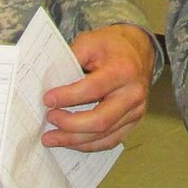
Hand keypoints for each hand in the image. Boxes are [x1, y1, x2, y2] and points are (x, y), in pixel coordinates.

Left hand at [41, 23, 153, 152]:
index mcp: (123, 71)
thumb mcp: (90, 41)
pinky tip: (70, 141)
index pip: (93, 89)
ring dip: (74, 140)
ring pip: (104, 135)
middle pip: (100, 120)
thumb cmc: (112, 46)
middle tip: (49, 120)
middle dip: (70, 125)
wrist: (140, 51)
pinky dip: (88, 145)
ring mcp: (136, 111)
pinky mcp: (133, 121)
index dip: (68, 97)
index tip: (47, 99)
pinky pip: (110, 140)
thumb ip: (70, 59)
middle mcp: (133, 94)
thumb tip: (47, 82)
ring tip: (51, 138)